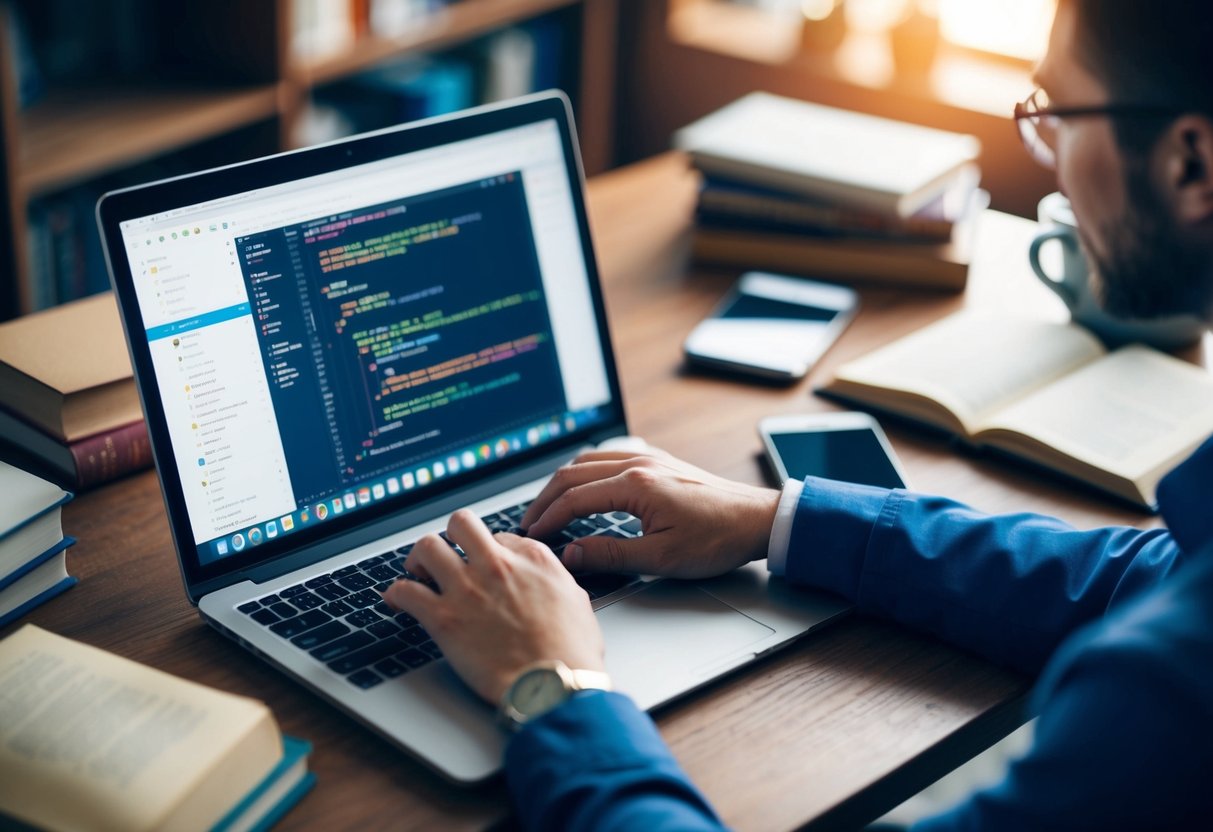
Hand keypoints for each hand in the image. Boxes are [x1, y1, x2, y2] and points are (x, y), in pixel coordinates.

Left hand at [382, 509, 604, 704]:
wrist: (553, 685)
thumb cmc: (571, 652)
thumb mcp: (577, 600)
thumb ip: (555, 579)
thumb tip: (545, 578)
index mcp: (531, 558)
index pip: (499, 535)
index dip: (489, 552)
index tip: (484, 567)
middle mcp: (496, 565)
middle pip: (460, 524)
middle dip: (450, 536)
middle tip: (447, 556)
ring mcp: (467, 589)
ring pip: (427, 547)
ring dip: (419, 559)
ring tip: (418, 574)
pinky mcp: (443, 618)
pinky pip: (405, 591)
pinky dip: (396, 594)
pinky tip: (398, 602)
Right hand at [521, 447, 780, 579]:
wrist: (758, 520)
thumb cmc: (717, 539)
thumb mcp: (661, 559)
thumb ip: (611, 555)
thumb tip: (572, 554)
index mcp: (636, 485)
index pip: (574, 498)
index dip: (547, 518)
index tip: (532, 535)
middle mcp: (639, 463)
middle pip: (573, 473)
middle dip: (546, 498)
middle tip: (530, 522)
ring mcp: (649, 457)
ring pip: (589, 459)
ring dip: (564, 481)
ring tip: (550, 505)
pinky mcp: (659, 460)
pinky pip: (610, 455)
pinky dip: (586, 470)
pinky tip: (585, 484)